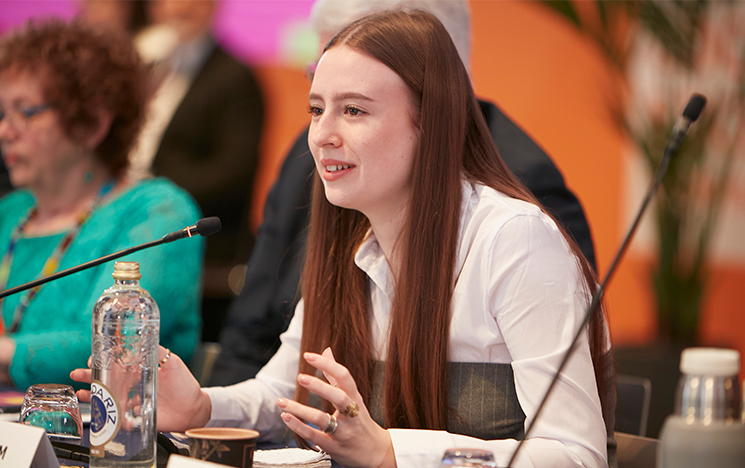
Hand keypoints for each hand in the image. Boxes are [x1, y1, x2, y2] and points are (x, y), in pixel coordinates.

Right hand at [70, 346, 211, 431]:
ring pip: (108, 397)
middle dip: (89, 376)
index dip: (103, 360)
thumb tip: (143, 336)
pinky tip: (102, 413)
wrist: (194, 409)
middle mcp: (133, 386)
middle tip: (77, 373)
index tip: (92, 357)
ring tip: (80, 392)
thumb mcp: (172, 363)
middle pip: (107, 379)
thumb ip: (158, 351)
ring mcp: (133, 402)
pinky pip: (118, 418)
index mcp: (140, 371)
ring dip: (92, 395)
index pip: (117, 363)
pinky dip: (108, 416)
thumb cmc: (185, 385)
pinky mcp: (135, 418)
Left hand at [276, 348, 395, 467]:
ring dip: (300, 410)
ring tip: (282, 402)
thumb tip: (327, 350)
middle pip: (338, 397)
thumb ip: (337, 375)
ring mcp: (343, 431)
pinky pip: (315, 436)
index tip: (309, 356)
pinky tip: (287, 417)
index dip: (327, 365)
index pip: (344, 376)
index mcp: (355, 398)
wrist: (377, 452)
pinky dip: (299, 427)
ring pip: (322, 419)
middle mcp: (351, 414)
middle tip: (301, 377)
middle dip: (319, 386)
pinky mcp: (334, 446)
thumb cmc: (361, 421)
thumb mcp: (354, 397)